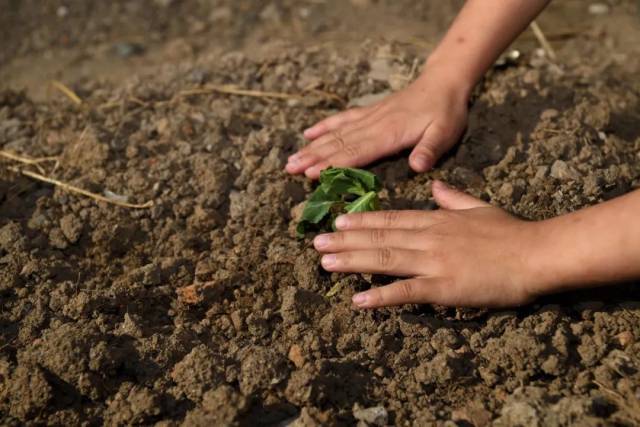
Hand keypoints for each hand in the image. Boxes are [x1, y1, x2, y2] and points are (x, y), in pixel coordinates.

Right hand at [286, 63, 471, 178]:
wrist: (443, 82)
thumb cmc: (445, 112)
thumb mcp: (444, 133)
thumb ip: (429, 149)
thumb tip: (418, 167)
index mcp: (389, 134)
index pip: (356, 152)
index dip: (332, 164)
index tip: (311, 172)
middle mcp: (373, 125)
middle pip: (338, 144)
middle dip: (312, 157)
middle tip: (289, 169)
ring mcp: (368, 117)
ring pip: (336, 133)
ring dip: (313, 146)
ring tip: (291, 158)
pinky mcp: (369, 112)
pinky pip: (343, 119)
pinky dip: (325, 127)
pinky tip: (309, 133)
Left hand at [313, 181, 542, 307]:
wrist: (536, 252)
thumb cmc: (511, 231)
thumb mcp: (479, 207)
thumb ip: (453, 197)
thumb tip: (434, 186)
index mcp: (435, 219)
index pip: (390, 219)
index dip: (361, 221)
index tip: (337, 222)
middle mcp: (428, 237)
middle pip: (379, 238)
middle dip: (345, 241)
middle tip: (317, 243)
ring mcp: (434, 261)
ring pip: (385, 259)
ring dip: (352, 261)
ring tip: (325, 263)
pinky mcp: (444, 287)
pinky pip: (406, 292)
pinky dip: (380, 296)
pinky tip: (358, 300)